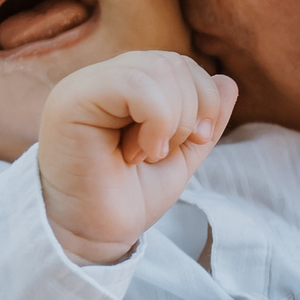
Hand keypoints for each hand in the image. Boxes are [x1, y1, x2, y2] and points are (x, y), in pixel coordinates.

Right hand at [37, 51, 236, 264]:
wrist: (95, 236)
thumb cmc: (129, 197)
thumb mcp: (180, 154)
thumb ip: (203, 118)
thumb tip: (228, 80)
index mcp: (124, 85)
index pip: (178, 64)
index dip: (204, 99)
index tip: (195, 141)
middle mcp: (101, 78)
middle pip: (171, 63)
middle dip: (192, 110)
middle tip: (167, 152)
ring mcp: (83, 85)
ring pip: (156, 68)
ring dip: (172, 120)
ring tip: (147, 154)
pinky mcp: (72, 100)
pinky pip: (133, 83)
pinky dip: (155, 120)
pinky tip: (137, 153)